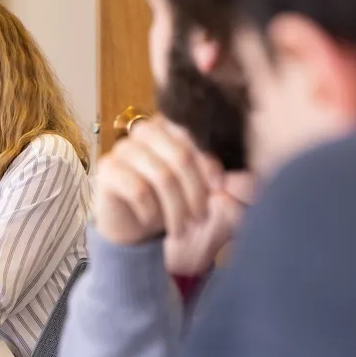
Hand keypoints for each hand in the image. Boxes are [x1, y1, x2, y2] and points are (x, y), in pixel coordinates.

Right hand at [95, 118, 242, 276]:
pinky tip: (151, 220)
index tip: (220, 191)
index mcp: (174, 128)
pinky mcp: (107, 170)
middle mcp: (147, 130)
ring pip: (161, 175)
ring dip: (176, 208)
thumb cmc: (174, 206)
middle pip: (181, 156)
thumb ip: (233, 189)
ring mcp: (124, 148)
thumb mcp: (211, 200)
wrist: (135, 229)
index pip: (196, 136)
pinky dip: (151, 211)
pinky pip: (137, 188)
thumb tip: (248, 181)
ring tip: (181, 228)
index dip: (210, 165)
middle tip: (201, 218)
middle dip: (196, 193)